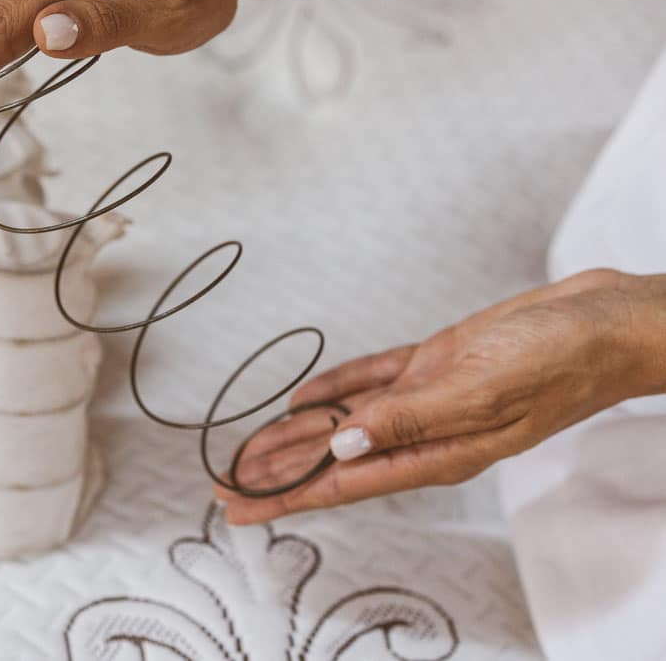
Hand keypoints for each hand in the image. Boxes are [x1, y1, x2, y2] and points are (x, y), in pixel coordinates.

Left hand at [218, 268, 665, 524]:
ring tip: (250, 446)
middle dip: (275, 469)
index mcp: (435, 451)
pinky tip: (303, 398)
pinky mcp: (435, 365)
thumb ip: (407, 422)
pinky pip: (370, 381)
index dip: (283, 496)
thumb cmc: (557, 361)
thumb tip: (341, 447)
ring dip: (295, 433)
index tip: (238, 507)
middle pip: (330, 457)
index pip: (339, 482)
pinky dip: (333, 389)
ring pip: (344, 421)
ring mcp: (427, 397)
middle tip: (226, 480)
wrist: (602, 321)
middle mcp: (423, 431)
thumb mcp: (478, 392)